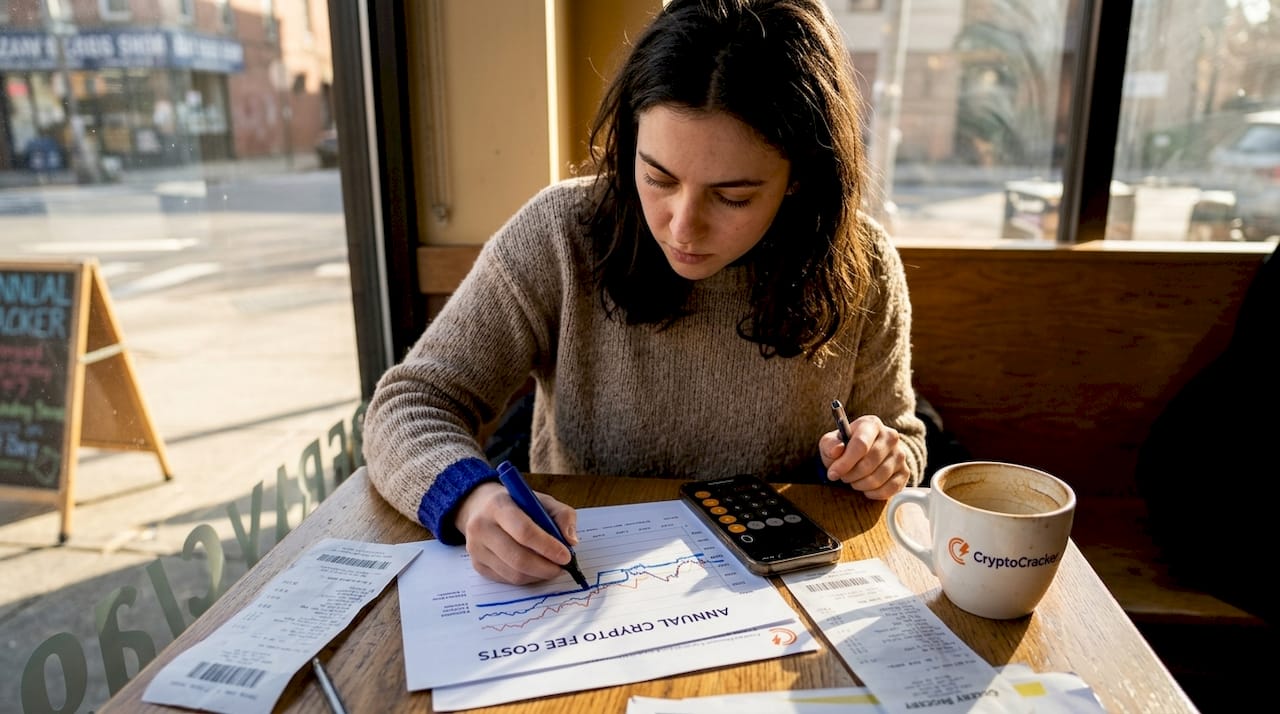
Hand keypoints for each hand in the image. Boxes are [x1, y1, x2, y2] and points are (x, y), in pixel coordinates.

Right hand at [453, 481, 579, 583]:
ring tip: (551, 568)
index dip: (547, 547)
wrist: (480, 507)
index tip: (566, 556)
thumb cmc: (516, 504)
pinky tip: (535, 569)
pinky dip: (527, 578)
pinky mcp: (477, 564)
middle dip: (546, 567)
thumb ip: (562, 515)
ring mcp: (476, 548)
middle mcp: (481, 527)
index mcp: (498, 505)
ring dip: (538, 575)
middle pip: (518, 558)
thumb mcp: (541, 500)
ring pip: (513, 573)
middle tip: (562, 568)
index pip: (524, 531)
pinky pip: (506, 580)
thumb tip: (571, 542)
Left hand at [820, 414, 908, 498]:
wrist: (863, 455)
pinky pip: (890, 488)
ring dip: (861, 485)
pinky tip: (866, 489)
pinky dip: (874, 493)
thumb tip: (837, 450)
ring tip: (853, 481)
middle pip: (869, 463)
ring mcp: (900, 454)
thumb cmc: (845, 448)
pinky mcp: (905, 471)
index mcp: (871, 424)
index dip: (845, 463)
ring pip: (879, 477)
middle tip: (843, 477)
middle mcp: (890, 436)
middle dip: (851, 475)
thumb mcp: (831, 443)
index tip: (832, 474)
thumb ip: (829, 445)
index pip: (860, 444)